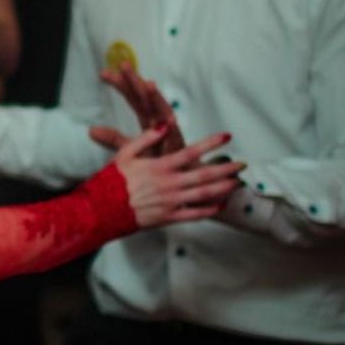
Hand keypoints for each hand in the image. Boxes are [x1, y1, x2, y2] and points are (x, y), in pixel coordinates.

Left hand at [89, 63, 184, 156]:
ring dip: (157, 99)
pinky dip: (173, 129)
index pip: (133, 98)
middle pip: (147, 99)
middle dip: (136, 82)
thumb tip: (91, 130)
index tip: (104, 73)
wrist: (180, 181)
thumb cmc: (158, 163)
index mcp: (148, 120)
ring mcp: (170, 134)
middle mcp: (160, 123)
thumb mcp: (131, 150)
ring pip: (163, 112)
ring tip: (149, 84)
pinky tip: (170, 119)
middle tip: (123, 65)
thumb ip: (114, 139)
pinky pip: (175, 138)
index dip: (121, 85)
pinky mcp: (179, 149)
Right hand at [113, 127, 244, 226]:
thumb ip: (145, 139)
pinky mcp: (168, 218)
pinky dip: (209, 210)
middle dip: (226, 168)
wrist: (101, 211)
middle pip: (204, 174)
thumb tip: (164, 126)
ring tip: (237, 182)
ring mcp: (170, 202)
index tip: (226, 137)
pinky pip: (194, 214)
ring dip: (223, 188)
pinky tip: (220, 205)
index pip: (191, 152)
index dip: (210, 143)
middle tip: (242, 164)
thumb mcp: (124, 155)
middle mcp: (169, 184)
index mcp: (159, 167)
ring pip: (204, 194)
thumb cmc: (111, 181)